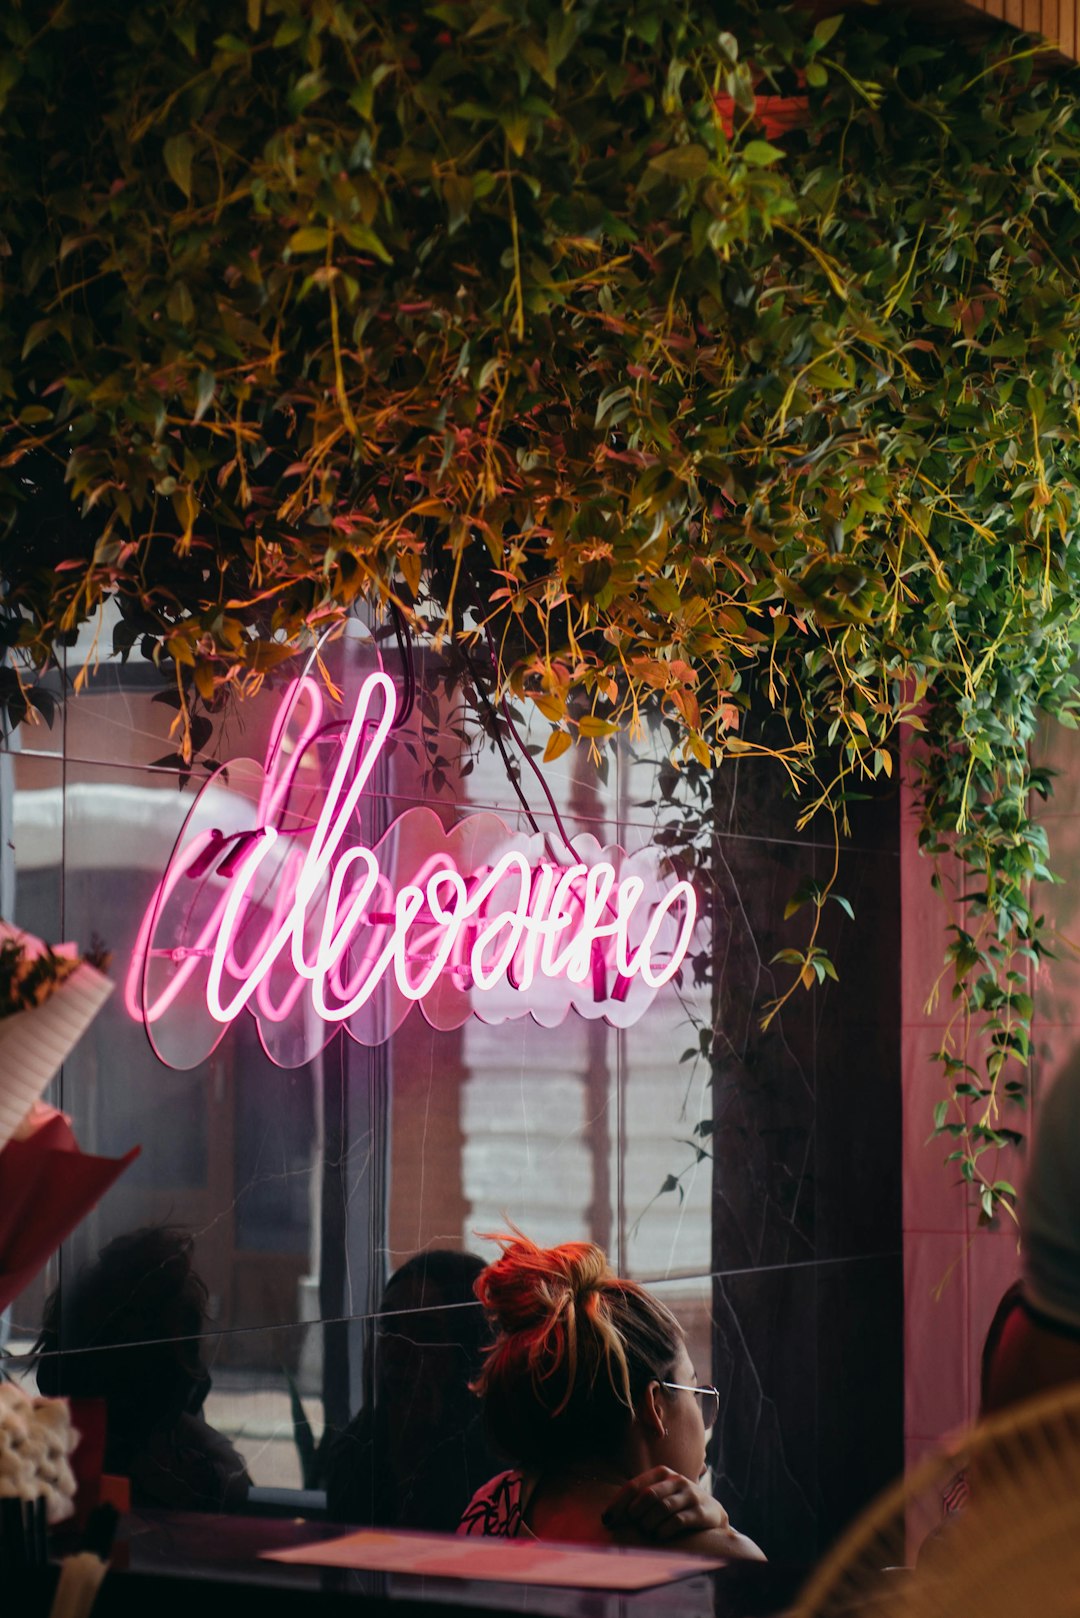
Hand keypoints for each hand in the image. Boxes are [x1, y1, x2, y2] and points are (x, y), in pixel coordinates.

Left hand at [601, 1466, 731, 1541]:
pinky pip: (678, 1521)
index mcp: (661, 1473)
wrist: (712, 1512)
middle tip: (634, 1525)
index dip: (618, 1504)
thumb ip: (639, 1500)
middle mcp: (676, 1480)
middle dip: (636, 1514)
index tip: (606, 1521)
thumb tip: (607, 1517)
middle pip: (648, 1496)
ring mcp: (690, 1495)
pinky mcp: (701, 1511)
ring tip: (647, 1531)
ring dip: (649, 1524)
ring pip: (662, 1508)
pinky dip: (664, 1530)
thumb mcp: (660, 1495)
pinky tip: (659, 1536)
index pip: (634, 1485)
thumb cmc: (677, 1505)